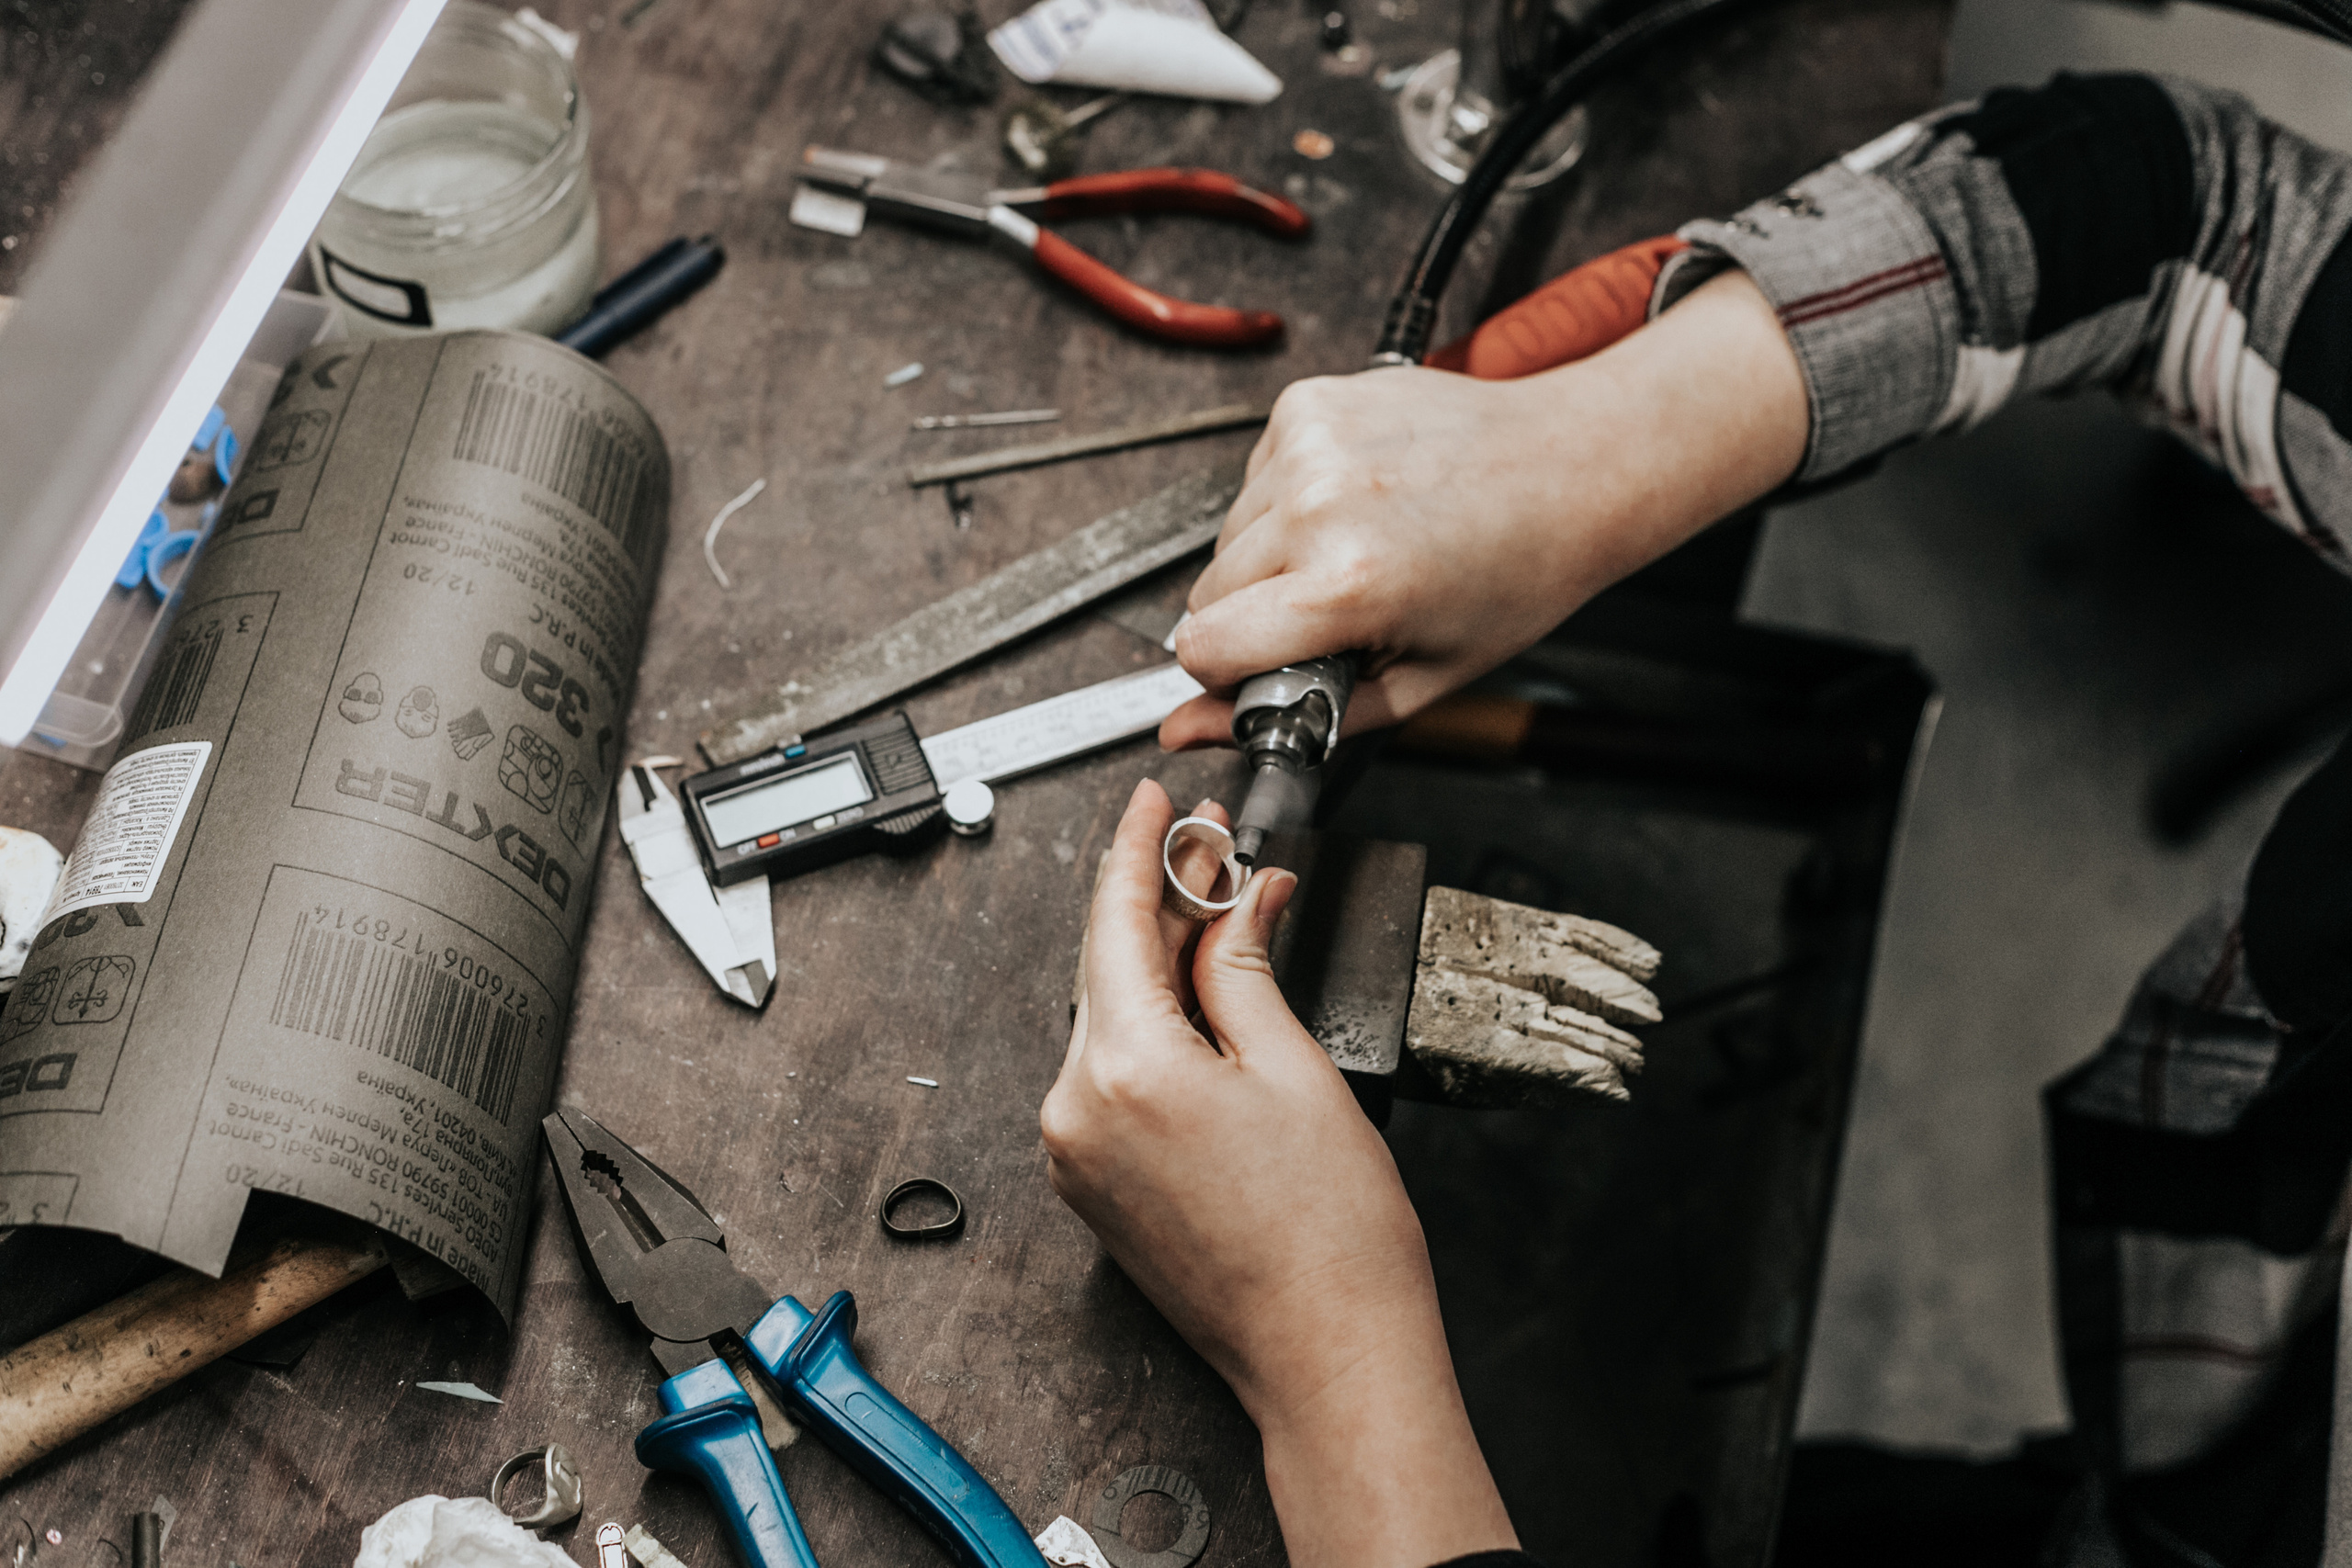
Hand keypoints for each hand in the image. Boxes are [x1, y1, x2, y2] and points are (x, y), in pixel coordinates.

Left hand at [1042, 779, 1514, 1567]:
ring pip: (1109, 1020)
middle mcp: (1076, 1112)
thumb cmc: (1332, 1240)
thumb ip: (1243, 970)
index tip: (1158, 804)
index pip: (1117, 922)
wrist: (1330, 1359)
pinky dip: (1151, 1029)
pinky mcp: (1090, 1186)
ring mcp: (1075, 1155)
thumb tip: (1234, 902)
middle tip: (1217, 850)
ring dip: (1160, 967)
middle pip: (1108, 969)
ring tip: (1225, 923)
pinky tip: (1202, 1004)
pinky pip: (1111, 1075)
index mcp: (1123, 1070)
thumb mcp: (1295, 1069)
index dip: (1142, 851)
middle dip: (1162, 904)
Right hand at [1162, 269, 1806, 747]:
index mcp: (1349, 582)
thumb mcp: (1417, 681)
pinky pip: (1254, 478)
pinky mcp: (1307, 402)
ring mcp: (1309, 443)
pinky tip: (1359, 500)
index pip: (1202, 646)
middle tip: (1342, 607)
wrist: (1572, 464)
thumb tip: (1184, 729)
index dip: (1228, 670)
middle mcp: (1319, 503)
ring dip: (1274, 554)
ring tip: (1361, 547)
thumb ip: (1294, 717)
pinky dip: (1290, 499)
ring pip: (1228, 534)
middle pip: (1207, 590)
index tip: (1270, 666)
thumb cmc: (1514, 576)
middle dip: (1257, 613)